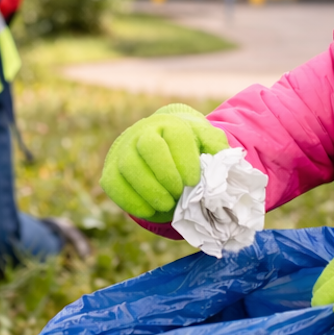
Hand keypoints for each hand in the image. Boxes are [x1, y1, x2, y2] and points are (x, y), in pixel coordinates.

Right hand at [100, 104, 229, 222]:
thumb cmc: (187, 149)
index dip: (184, 160)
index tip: (193, 180)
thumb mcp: (206, 142)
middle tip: (179, 193)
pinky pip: (114, 185)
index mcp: (170, 124)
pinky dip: (131, 201)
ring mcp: (123, 151)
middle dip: (165, 173)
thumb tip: (223, 159)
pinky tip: (149, 210)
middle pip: (148, 147)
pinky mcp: (110, 171)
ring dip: (149, 190)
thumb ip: (216, 146)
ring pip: (128, 166)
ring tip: (167, 205)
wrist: (160, 149)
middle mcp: (142, 132)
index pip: (175, 135)